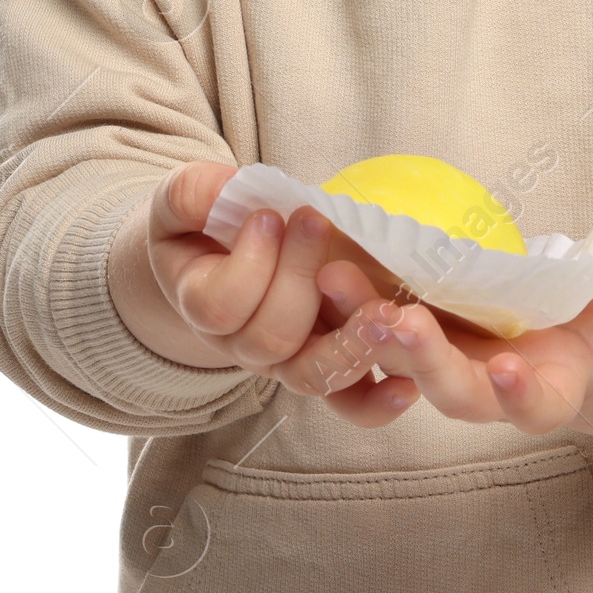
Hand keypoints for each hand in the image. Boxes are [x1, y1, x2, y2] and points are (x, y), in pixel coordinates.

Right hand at [107, 161, 420, 427]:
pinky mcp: (328, 366)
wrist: (222, 258)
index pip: (218, 307)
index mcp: (203, 304)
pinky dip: (376, 401)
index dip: (247, 264)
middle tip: (315, 221)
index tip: (268, 216)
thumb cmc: (205, 223)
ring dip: (350, 344)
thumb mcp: (186, 200)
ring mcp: (288, 361)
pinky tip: (406, 384)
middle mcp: (244, 344)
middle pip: (271, 337)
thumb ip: (194, 194)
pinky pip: (349, 403)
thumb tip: (225, 190)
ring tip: (383, 311)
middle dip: (299, 276)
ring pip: (312, 374)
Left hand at [317, 188, 592, 439]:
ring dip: (369, 330)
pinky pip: (387, 329)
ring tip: (337, 282)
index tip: (506, 370)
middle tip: (391, 320)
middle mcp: (496, 390)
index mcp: (557, 390)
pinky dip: (356, 303)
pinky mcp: (430, 336)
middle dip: (421, 361)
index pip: (537, 407)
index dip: (519, 396)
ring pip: (404, 366)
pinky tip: (325, 259)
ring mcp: (458, 365)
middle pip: (453, 394)